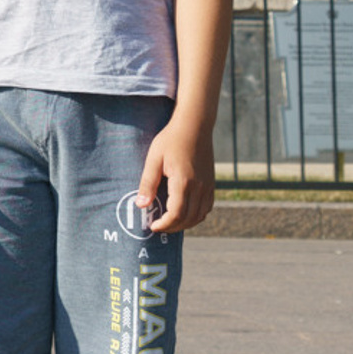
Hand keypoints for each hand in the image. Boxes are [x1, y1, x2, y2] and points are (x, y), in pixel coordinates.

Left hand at [141, 115, 214, 232]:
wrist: (194, 126)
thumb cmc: (170, 140)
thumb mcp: (154, 159)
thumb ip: (148, 183)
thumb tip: (141, 205)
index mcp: (183, 182)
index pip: (176, 214)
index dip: (165, 224)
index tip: (153, 226)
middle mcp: (199, 188)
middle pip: (189, 219)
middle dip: (173, 227)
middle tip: (158, 226)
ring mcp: (208, 187)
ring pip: (200, 216)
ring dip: (185, 223)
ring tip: (169, 222)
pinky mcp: (212, 184)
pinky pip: (206, 207)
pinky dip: (196, 215)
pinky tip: (184, 212)